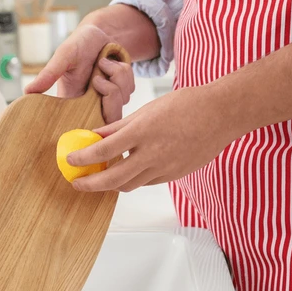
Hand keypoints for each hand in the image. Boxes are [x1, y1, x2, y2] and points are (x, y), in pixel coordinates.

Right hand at [24, 25, 134, 123]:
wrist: (99, 33)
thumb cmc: (78, 44)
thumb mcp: (63, 56)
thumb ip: (48, 74)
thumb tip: (26, 92)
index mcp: (74, 103)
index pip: (88, 126)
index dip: (97, 118)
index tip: (96, 92)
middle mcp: (91, 105)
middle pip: (112, 116)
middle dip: (111, 91)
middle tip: (98, 76)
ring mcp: (108, 100)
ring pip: (123, 99)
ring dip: (117, 77)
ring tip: (103, 64)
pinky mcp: (121, 93)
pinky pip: (130, 89)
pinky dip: (125, 73)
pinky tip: (113, 64)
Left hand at [66, 85, 239, 191]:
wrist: (221, 114)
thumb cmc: (185, 105)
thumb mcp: (147, 110)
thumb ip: (119, 126)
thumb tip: (95, 135)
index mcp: (142, 132)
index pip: (102, 151)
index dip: (82, 159)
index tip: (70, 160)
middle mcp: (152, 154)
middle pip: (112, 180)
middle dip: (90, 184)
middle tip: (77, 182)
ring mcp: (165, 168)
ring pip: (129, 185)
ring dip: (110, 185)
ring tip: (100, 178)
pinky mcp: (174, 175)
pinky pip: (146, 183)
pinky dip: (133, 180)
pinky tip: (128, 171)